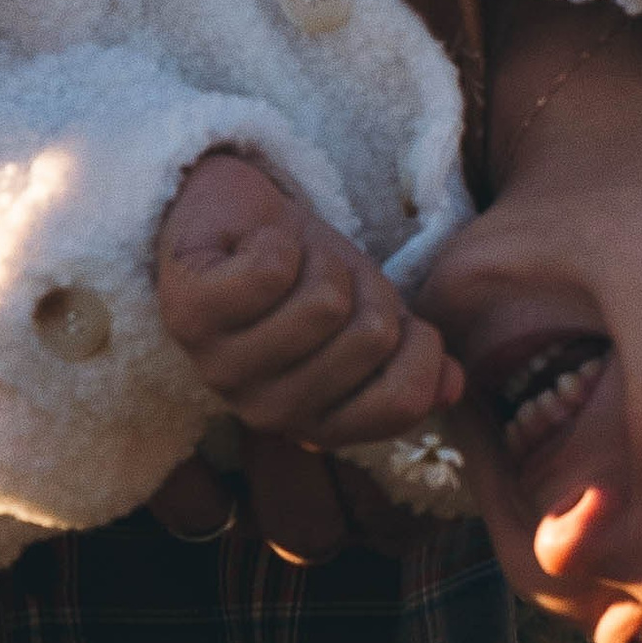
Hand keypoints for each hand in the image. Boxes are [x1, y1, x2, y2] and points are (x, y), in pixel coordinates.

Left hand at [155, 153, 461, 449]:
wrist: (239, 219)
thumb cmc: (309, 275)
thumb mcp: (375, 315)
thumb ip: (414, 359)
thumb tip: (453, 386)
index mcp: (317, 423)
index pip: (400, 404)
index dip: (419, 345)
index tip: (389, 315)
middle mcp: (267, 411)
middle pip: (370, 338)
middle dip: (364, 288)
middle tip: (325, 280)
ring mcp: (223, 368)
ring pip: (323, 302)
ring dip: (320, 260)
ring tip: (289, 264)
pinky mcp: (189, 315)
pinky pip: (271, 271)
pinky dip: (278, 238)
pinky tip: (254, 247)